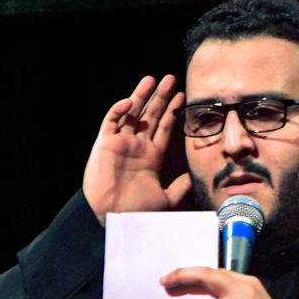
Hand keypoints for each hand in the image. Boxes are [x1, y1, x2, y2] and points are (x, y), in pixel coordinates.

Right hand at [82, 75, 190, 224]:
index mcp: (152, 157)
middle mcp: (137, 147)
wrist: (119, 219)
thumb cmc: (142, 212)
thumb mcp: (168, 199)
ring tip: (152, 79)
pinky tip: (130, 101)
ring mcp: (120, 144)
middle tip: (171, 79)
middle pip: (150, 116)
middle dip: (160, 98)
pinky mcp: (104, 145)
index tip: (182, 97)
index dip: (172, 112)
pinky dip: (118, 110)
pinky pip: (110, 122)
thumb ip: (181, 187)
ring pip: (131, 113)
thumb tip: (194, 177)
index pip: (164, 129)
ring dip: (141, 96)